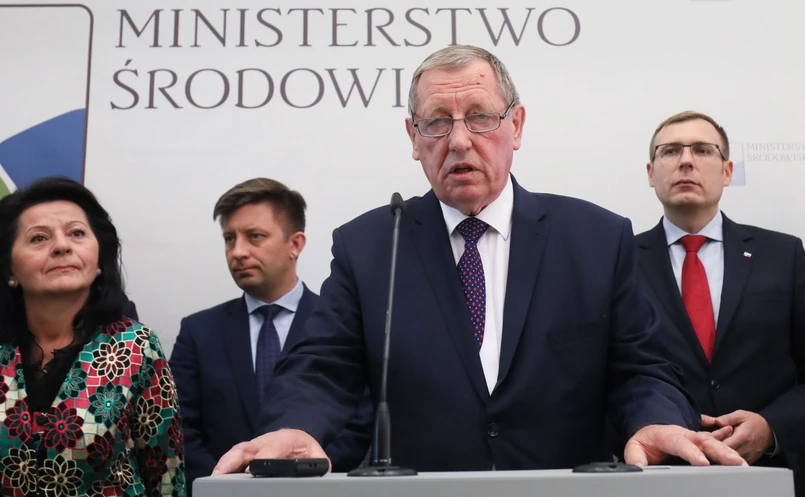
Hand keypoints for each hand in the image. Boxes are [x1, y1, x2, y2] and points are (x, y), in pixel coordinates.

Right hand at [212, 429, 330, 474]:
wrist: (297, 439)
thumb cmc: (304, 448)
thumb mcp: (316, 456)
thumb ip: (316, 465)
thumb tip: (318, 473)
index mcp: (285, 439)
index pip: (272, 447)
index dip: (263, 457)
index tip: (254, 468)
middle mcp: (264, 441)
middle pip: (245, 448)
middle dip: (232, 460)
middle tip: (221, 474)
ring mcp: (252, 447)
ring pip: (234, 454)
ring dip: (223, 466)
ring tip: (214, 480)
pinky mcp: (245, 455)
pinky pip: (231, 460)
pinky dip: (223, 469)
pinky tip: (217, 480)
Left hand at [624, 424, 746, 466]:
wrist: (650, 433)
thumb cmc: (645, 442)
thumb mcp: (634, 448)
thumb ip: (635, 458)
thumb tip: (638, 467)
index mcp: (667, 435)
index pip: (680, 442)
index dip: (691, 452)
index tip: (702, 463)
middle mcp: (684, 435)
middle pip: (704, 441)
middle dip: (720, 451)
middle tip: (736, 462)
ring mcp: (695, 439)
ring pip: (714, 444)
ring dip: (729, 453)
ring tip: (743, 464)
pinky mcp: (702, 446)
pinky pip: (717, 447)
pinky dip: (730, 454)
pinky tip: (741, 463)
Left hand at [701, 411, 772, 463]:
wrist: (770, 431)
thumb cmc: (754, 422)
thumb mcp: (741, 415)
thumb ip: (727, 418)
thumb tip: (715, 421)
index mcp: (742, 437)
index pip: (724, 444)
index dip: (712, 443)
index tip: (703, 440)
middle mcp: (745, 449)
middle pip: (725, 455)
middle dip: (713, 451)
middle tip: (702, 447)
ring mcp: (747, 457)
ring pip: (730, 461)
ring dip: (719, 457)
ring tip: (708, 451)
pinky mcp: (748, 461)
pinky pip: (735, 464)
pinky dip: (727, 460)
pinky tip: (719, 455)